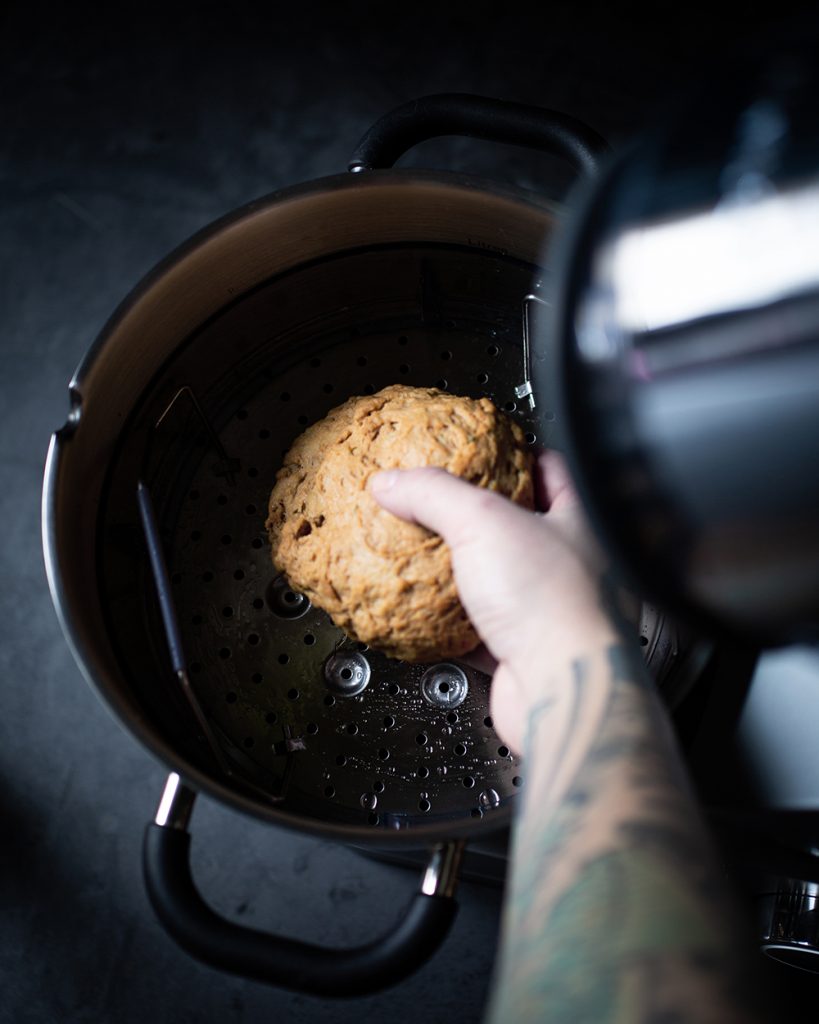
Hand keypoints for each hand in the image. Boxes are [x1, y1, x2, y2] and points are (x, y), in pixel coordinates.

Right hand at [370, 451, 618, 753]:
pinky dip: (451, 624)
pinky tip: (427, 617)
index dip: (514, 456)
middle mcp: (574, 566)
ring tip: (429, 555)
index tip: (482, 452)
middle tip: (443, 504)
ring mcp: (550, 611)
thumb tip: (394, 480)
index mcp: (582, 521)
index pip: (550, 469)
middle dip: (479, 518)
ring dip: (463, 573)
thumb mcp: (484, 522)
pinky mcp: (524, 652)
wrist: (564, 692)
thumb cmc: (557, 606)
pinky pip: (478, 631)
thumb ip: (434, 494)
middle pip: (520, 527)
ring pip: (499, 581)